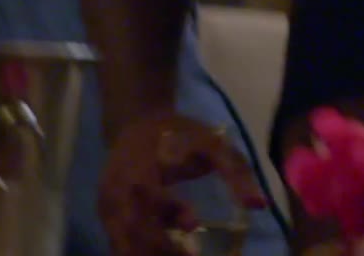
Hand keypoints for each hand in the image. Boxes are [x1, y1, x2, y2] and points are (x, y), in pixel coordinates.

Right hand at [98, 110, 267, 254]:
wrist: (136, 122)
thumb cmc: (178, 134)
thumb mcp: (211, 144)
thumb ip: (235, 172)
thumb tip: (258, 205)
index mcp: (142, 167)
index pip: (150, 195)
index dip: (169, 213)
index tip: (195, 223)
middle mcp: (118, 189)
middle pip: (133, 229)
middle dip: (161, 248)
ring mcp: (107, 204)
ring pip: (122, 242)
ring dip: (147, 254)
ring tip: (181, 255)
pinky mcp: (104, 214)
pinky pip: (117, 242)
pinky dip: (136, 252)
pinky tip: (162, 253)